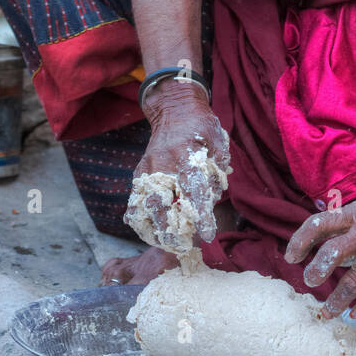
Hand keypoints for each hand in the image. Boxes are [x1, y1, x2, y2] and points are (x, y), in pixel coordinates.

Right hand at [130, 77, 230, 244]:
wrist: (173, 109)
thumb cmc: (200, 125)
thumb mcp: (216, 136)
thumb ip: (220, 159)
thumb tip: (220, 185)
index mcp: (185, 155)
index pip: (193, 191)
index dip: (200, 215)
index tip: (207, 234)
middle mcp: (163, 165)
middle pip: (164, 206)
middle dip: (173, 231)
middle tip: (184, 247)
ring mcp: (149, 170)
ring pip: (145, 207)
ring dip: (154, 230)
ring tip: (166, 246)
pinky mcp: (140, 173)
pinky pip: (135, 201)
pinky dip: (139, 219)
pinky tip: (148, 233)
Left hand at [285, 158, 355, 318]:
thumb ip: (348, 224)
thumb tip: (324, 243)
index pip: (317, 224)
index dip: (298, 241)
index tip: (291, 256)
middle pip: (330, 254)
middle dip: (315, 273)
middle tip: (310, 283)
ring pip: (352, 282)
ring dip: (336, 300)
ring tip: (327, 311)